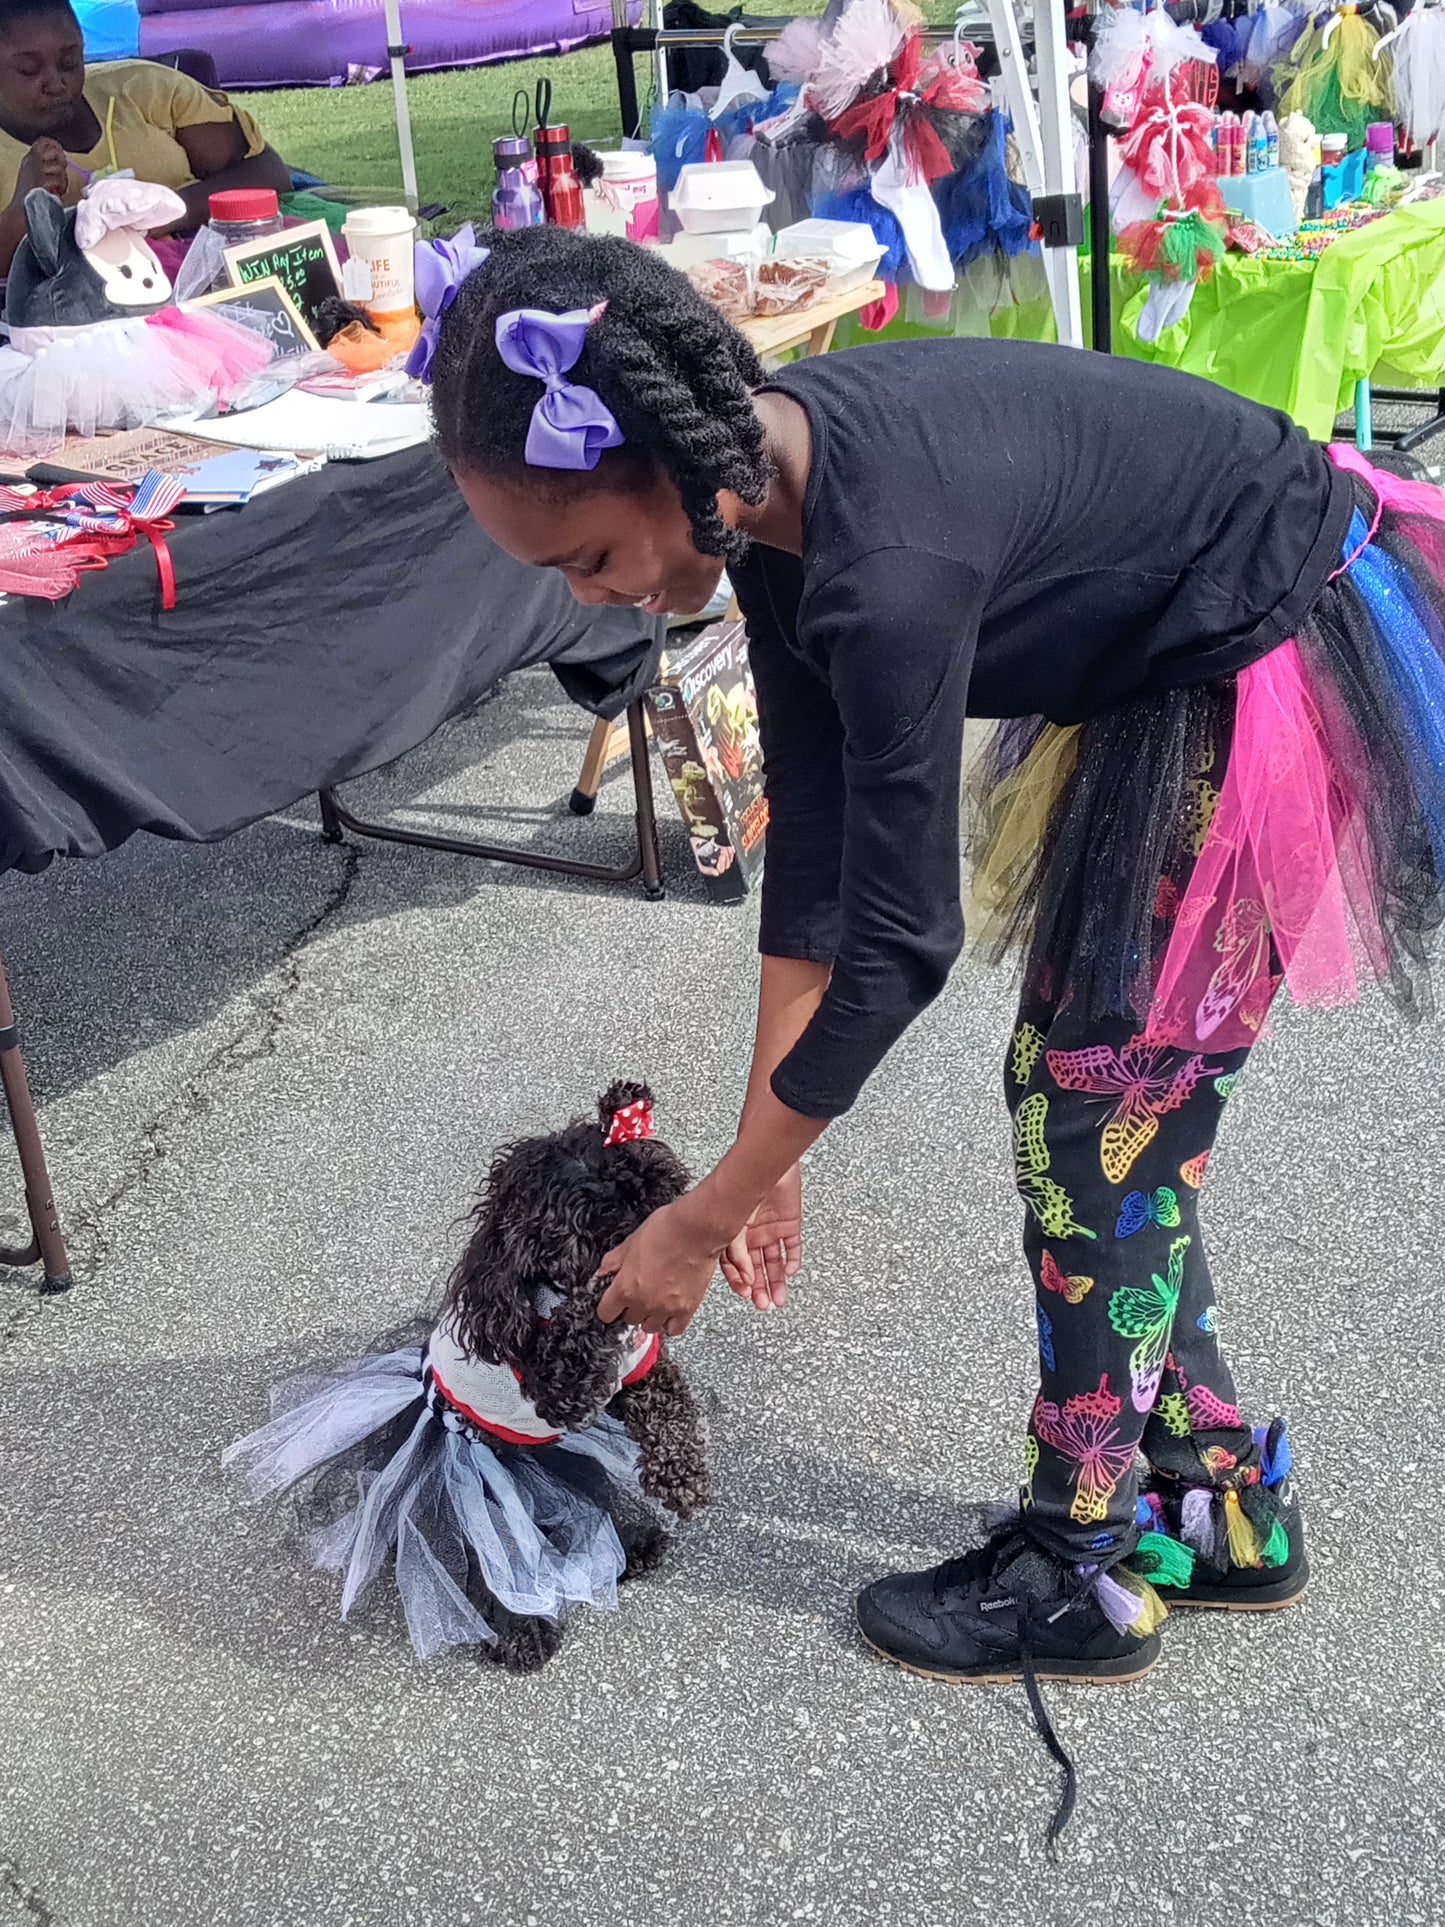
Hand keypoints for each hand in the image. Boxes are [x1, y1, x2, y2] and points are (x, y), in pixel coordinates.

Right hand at [15, 139, 67, 203]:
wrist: (22, 212)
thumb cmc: (31, 197)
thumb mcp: (34, 175)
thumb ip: (45, 165)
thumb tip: (62, 159)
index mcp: (29, 159)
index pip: (44, 141)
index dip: (56, 147)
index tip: (61, 158)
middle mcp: (32, 161)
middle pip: (53, 149)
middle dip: (61, 161)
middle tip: (60, 174)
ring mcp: (36, 170)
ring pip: (59, 167)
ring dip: (62, 179)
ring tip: (58, 188)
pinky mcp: (41, 181)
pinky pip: (59, 179)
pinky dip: (61, 188)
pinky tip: (56, 193)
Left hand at [596, 1194, 731, 1336]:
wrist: (695, 1230)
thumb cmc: (665, 1230)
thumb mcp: (630, 1241)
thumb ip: (613, 1261)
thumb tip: (603, 1271)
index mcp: (625, 1287)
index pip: (606, 1313)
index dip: (608, 1306)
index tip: (613, 1300)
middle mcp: (644, 1303)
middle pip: (629, 1320)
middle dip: (630, 1308)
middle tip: (636, 1293)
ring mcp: (666, 1309)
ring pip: (650, 1328)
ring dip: (649, 1317)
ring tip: (653, 1301)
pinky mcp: (687, 1309)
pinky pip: (674, 1329)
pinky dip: (670, 1323)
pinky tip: (670, 1310)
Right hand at [721, 1163, 801, 1309]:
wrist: (768, 1165)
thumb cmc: (744, 1186)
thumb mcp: (734, 1225)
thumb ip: (737, 1252)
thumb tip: (746, 1277)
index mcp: (734, 1234)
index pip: (734, 1265)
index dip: (738, 1281)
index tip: (745, 1295)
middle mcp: (752, 1235)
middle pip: (756, 1267)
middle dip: (759, 1287)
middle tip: (763, 1304)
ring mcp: (771, 1230)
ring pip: (774, 1262)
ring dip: (777, 1281)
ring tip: (778, 1299)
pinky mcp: (789, 1224)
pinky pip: (792, 1247)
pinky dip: (792, 1260)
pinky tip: (790, 1271)